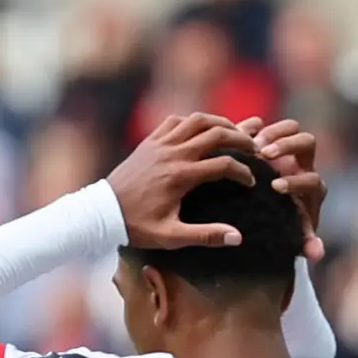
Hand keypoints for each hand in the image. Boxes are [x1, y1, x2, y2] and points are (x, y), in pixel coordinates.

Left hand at [105, 112, 260, 252]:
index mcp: (181, 176)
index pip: (223, 165)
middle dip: (240, 138)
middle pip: (216, 133)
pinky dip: (192, 121)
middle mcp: (173, 154)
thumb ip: (205, 236)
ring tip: (233, 132)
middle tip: (254, 148)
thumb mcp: (171, 237)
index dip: (243, 172)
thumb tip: (237, 237)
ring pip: (197, 120)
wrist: (103, 213)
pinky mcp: (149, 141)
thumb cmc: (137, 227)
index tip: (250, 182)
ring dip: (219, 122)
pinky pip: (175, 120)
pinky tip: (201, 130)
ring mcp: (160, 143)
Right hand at [242, 115, 326, 259]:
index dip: (295, 181)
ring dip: (273, 132)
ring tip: (252, 144)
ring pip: (291, 128)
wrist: (270, 214)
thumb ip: (305, 243)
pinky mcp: (270, 142)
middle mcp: (303, 164)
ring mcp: (287, 150)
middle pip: (307, 143)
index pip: (311, 179)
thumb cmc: (284, 227)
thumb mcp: (293, 237)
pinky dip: (255, 127)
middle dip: (287, 146)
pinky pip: (267, 126)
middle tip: (265, 155)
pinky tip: (237, 136)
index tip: (276, 187)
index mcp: (311, 187)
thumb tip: (316, 253)